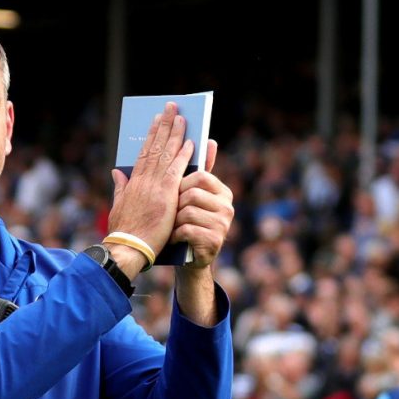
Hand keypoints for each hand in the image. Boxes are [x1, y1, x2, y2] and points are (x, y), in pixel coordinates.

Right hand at [109, 102, 195, 258]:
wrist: (129, 248)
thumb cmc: (124, 232)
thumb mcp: (118, 206)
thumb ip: (120, 187)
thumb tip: (117, 172)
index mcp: (132, 182)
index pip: (144, 153)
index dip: (152, 135)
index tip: (157, 121)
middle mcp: (143, 180)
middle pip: (156, 147)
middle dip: (165, 126)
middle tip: (172, 108)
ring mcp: (155, 186)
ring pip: (166, 154)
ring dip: (176, 134)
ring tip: (182, 117)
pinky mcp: (167, 195)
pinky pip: (177, 170)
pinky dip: (184, 155)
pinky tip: (191, 143)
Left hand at [172, 140, 234, 268]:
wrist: (189, 257)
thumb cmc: (187, 222)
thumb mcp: (192, 196)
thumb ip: (198, 170)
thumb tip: (211, 140)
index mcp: (222, 192)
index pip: (201, 175)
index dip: (182, 182)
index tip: (174, 191)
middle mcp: (227, 206)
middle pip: (192, 193)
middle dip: (176, 203)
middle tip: (171, 213)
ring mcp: (223, 225)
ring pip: (188, 212)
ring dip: (174, 220)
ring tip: (173, 227)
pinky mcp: (215, 241)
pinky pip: (187, 230)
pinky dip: (175, 235)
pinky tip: (174, 238)